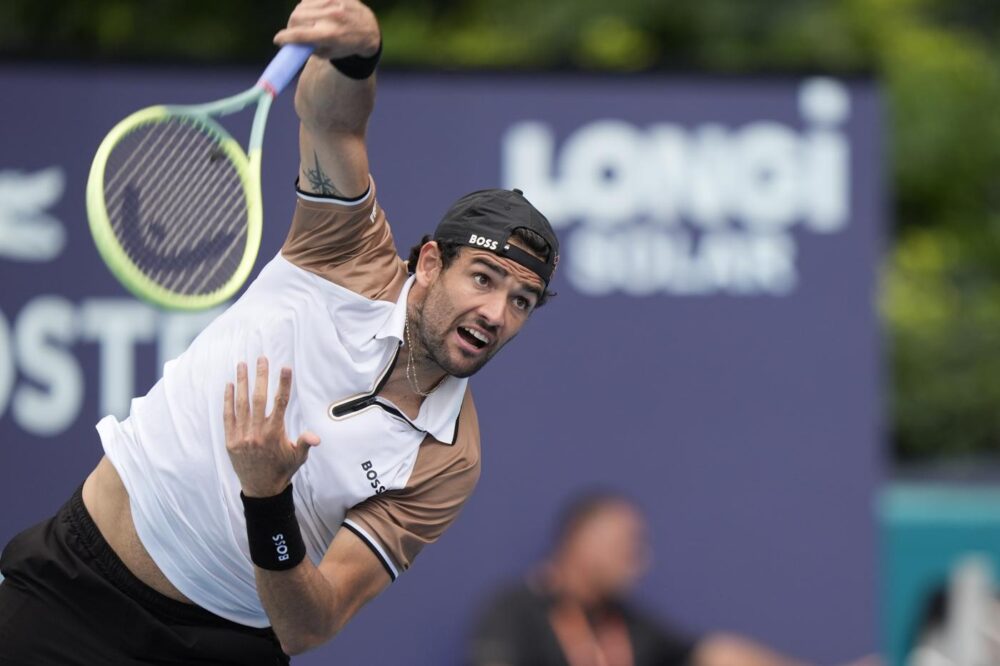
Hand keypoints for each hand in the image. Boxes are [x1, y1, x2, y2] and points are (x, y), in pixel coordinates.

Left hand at [223, 357, 319, 497]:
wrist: (261, 489)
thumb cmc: (282, 469)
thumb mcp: (298, 457)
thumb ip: (305, 443)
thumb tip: (315, 438)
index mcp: (275, 433)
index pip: (280, 403)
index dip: (283, 384)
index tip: (284, 367)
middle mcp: (257, 432)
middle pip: (259, 398)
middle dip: (261, 376)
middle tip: (261, 358)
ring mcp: (242, 436)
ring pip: (241, 404)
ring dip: (242, 382)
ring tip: (242, 364)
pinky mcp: (231, 440)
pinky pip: (228, 416)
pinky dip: (228, 400)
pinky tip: (229, 385)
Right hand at [274, 0, 379, 60]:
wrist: (368, 28)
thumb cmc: (346, 45)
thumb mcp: (329, 53)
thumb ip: (309, 47)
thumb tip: (290, 42)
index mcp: (331, 34)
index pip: (299, 34)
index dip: (284, 38)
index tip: (278, 40)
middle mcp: (331, 16)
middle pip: (296, 17)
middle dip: (291, 26)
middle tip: (293, 33)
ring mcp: (333, 2)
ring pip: (301, 7)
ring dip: (299, 16)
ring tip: (307, 24)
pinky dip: (308, 7)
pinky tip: (315, 14)